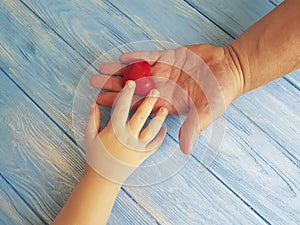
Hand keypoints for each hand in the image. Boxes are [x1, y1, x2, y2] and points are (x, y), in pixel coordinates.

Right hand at [85, 80, 167, 183]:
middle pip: (140, 115)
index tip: (130, 82)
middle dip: (148, 101)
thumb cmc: (95, 157)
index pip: (121, 107)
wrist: (104, 179)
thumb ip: (92, 119)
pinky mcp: (143, 156)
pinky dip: (160, 136)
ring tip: (164, 108)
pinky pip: (155, 145)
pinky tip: (164, 128)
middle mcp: (127, 137)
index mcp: (114, 131)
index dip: (126, 93)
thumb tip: (93, 103)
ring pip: (151, 129)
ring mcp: (137, 147)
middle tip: (155, 90)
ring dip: (159, 118)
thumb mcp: (89, 137)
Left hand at [90, 44, 242, 153]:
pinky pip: (149, 56)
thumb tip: (185, 150)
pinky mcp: (169, 57)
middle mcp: (161, 88)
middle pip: (132, 89)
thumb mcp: (206, 113)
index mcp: (166, 103)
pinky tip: (121, 57)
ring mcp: (164, 72)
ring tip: (101, 69)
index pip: (138, 106)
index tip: (102, 103)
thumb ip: (192, 128)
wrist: (230, 69)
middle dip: (113, 87)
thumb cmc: (219, 93)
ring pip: (137, 72)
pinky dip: (136, 57)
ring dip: (120, 71)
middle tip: (94, 84)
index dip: (119, 105)